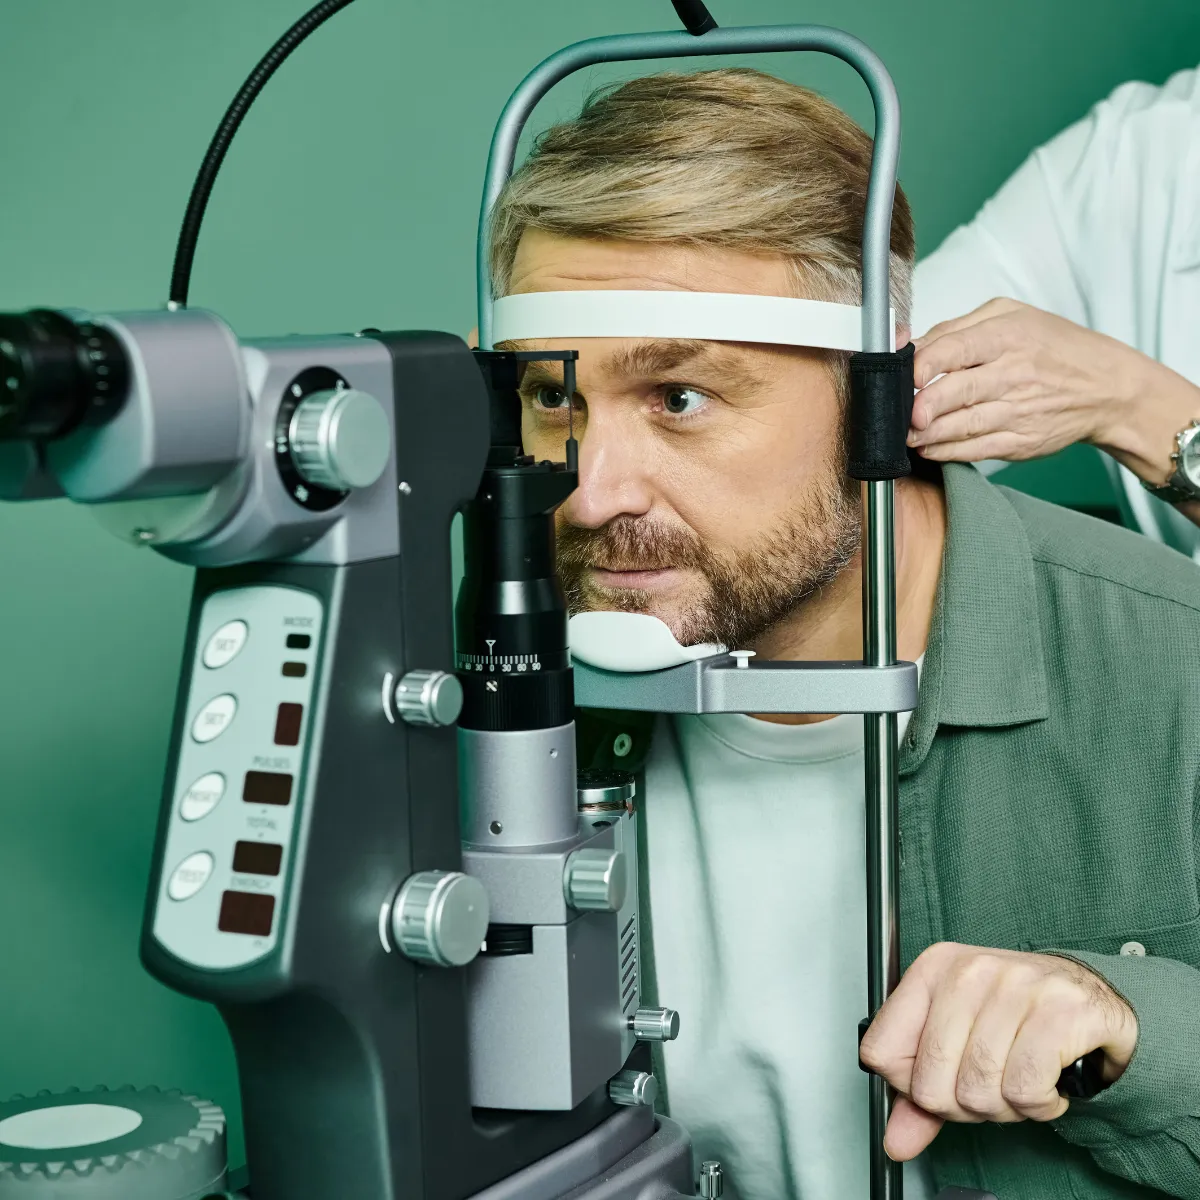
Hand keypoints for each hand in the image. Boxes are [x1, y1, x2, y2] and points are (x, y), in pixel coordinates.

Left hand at [859, 942, 1137, 1161]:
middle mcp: (968, 972)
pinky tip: (1047, 1084)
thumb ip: (921, 1090)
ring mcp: (1015, 986)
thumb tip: (896, 1142)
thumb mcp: (959, 1040)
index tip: (941, 1080)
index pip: (881, 1051)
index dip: (910, 1087)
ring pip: (978, 1091)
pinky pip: (1026, 1091)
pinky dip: (1040, 1106)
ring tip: (1021, 1081)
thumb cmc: (1018, 1016)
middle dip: (963, 1106)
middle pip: (930, 1084)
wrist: (1091, 995)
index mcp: (931, 970)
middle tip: (991, 1087)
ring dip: (1006, 1108)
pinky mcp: (1060, 1012)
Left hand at [910, 298, 1199, 488]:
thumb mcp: (1010, 317)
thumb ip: (955, 328)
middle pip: (955, 392)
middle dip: (920, 407)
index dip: (921, 365)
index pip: (955, 349)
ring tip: (904, 434)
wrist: (1107, 387)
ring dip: (925, 434)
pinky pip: (976, 449)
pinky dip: (947, 452)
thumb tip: (906, 344)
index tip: (901, 376)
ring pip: (961, 425)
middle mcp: (1014, 373)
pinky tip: (928, 449)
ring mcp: (1019, 410)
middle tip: (899, 414)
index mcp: (1008, 335)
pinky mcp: (1021, 441)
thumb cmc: (1052, 347)